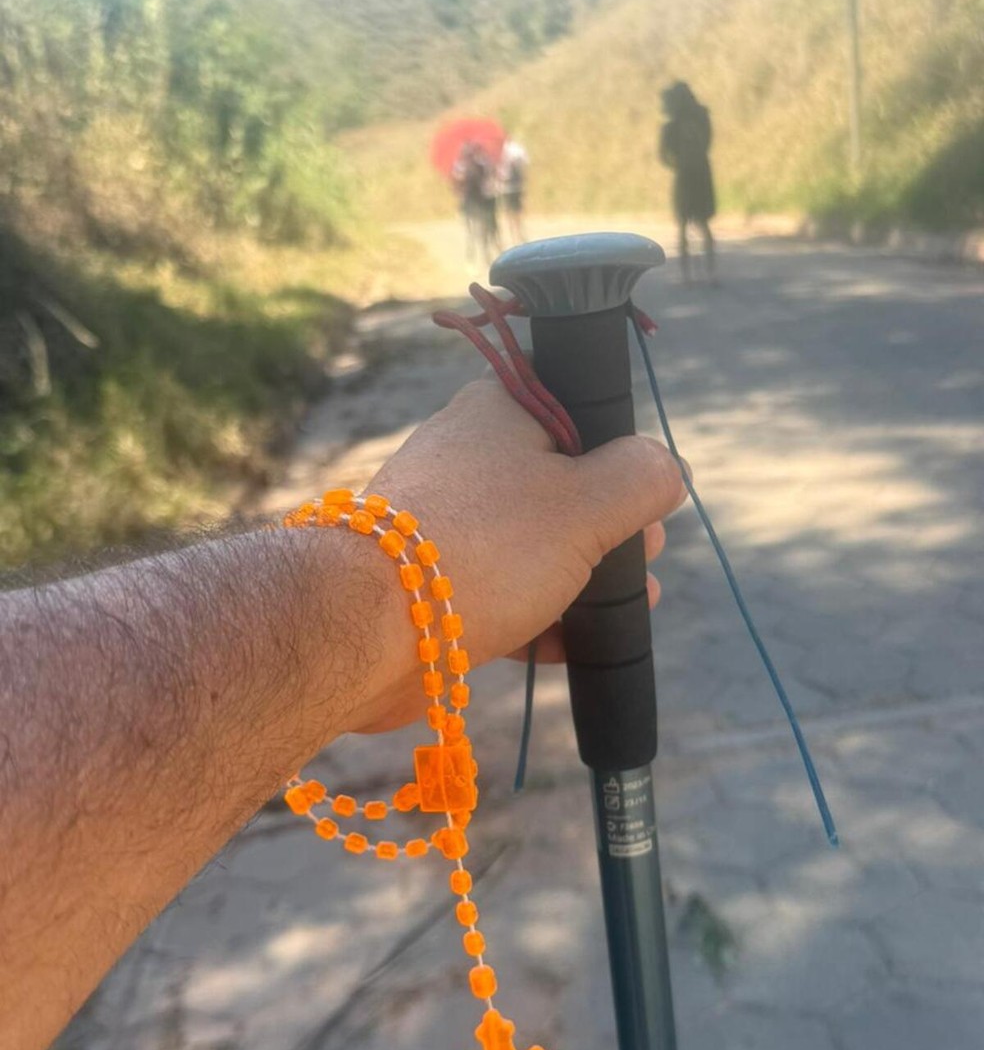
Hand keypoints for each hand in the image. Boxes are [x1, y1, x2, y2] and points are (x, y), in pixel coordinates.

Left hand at [347, 379, 686, 731]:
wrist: (366, 626)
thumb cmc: (484, 548)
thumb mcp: (587, 503)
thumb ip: (641, 478)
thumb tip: (669, 469)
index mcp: (498, 410)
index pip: (571, 403)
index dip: (617, 446)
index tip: (644, 492)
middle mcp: (467, 455)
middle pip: (557, 479)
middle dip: (608, 523)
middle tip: (641, 558)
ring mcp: (444, 520)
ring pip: (530, 541)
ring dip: (580, 575)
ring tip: (626, 608)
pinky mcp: (429, 579)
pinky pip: (498, 589)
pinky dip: (536, 613)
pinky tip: (568, 645)